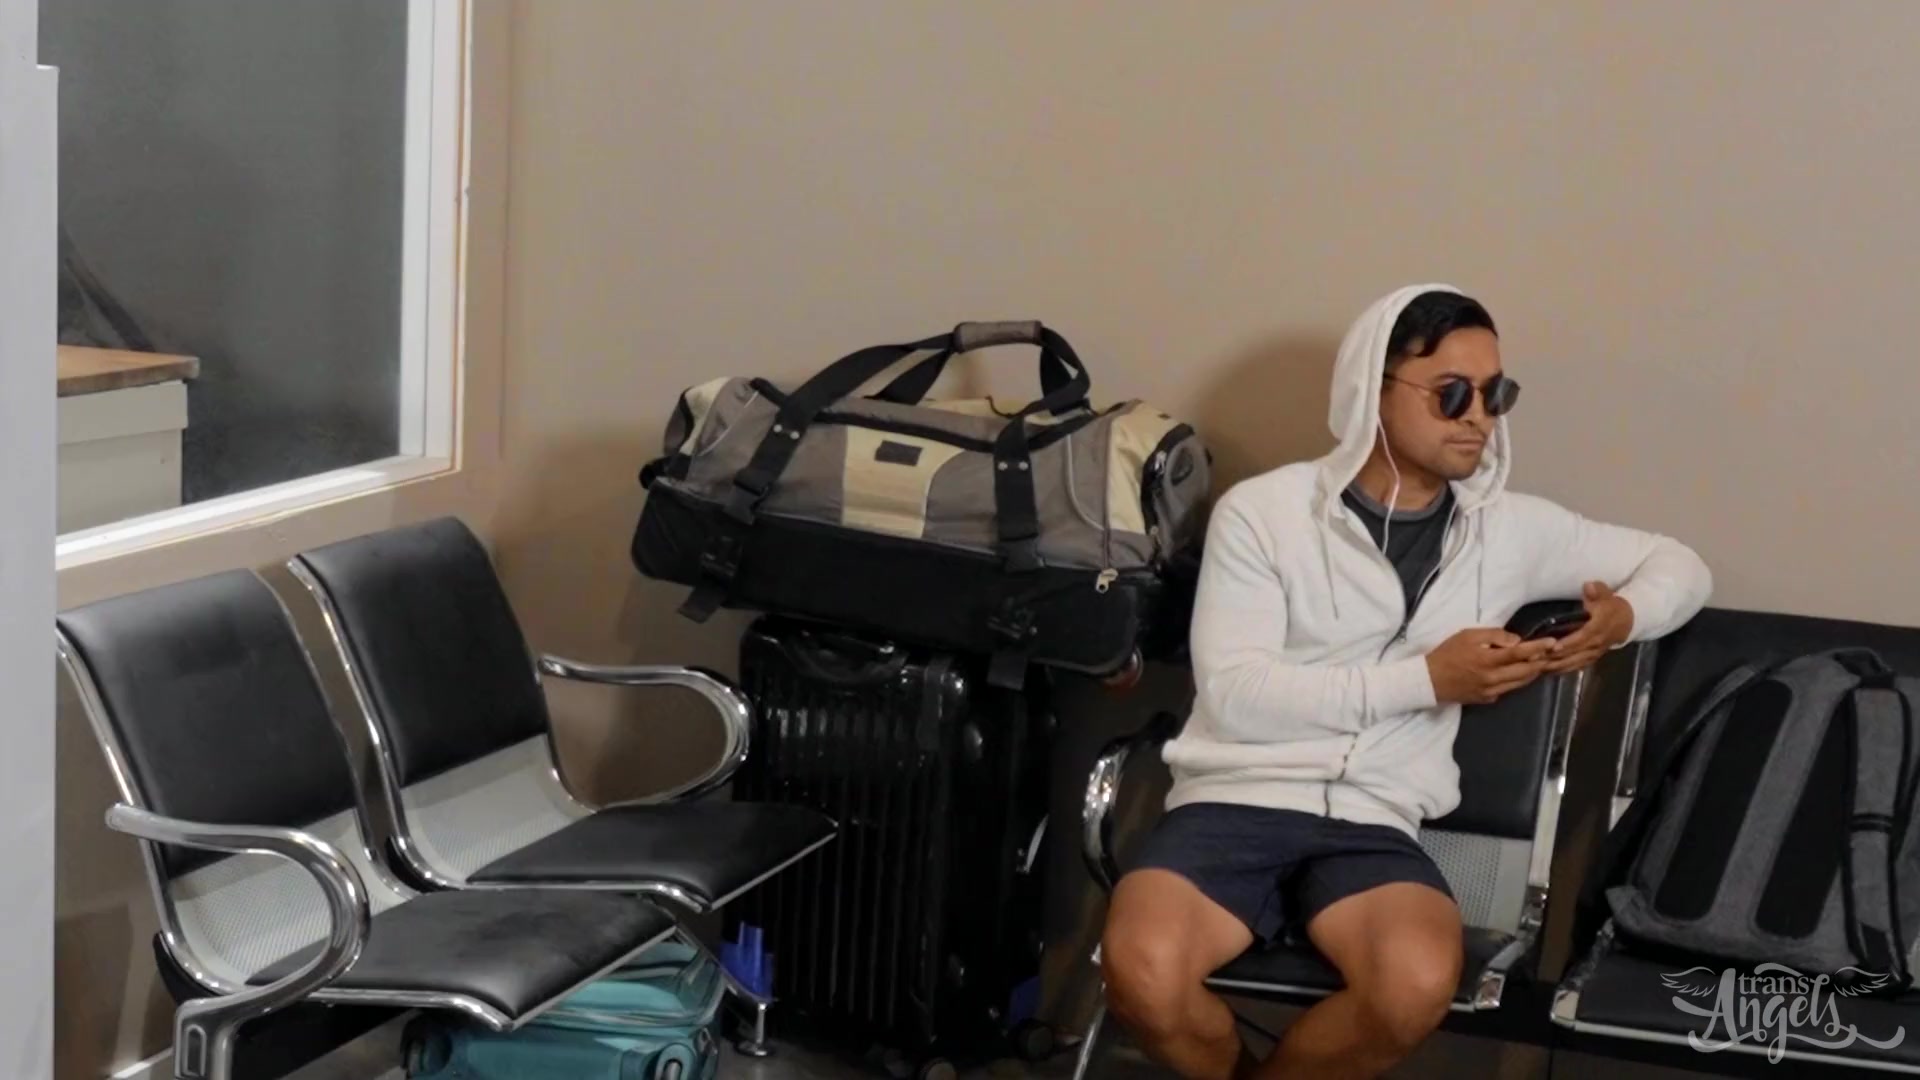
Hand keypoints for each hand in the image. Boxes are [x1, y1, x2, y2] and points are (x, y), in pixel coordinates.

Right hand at [1426, 627, 1557, 705]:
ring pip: (1520, 683)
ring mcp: (1491, 691)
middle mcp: (1493, 678)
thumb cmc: (1447, 653)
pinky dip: (1517, 681)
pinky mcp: (1487, 699)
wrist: (1429, 680)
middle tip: (1551, 654)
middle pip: (1525, 671)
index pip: (1519, 653)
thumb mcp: (1467, 635)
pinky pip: (1508, 689)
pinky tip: (1519, 674)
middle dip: (1540, 662)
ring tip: (1541, 663)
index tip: (1552, 642)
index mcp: (1488, 660)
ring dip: (1532, 673)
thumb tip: (1515, 641)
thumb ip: (1493, 636)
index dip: (1538, 647)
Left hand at [1541, 581, 1634, 674]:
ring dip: (1556, 666)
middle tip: (1534, 659)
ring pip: (1574, 662)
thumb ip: (1597, 591)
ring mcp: (1593, 653)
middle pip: (1575, 653)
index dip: (1569, 643)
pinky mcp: (1590, 659)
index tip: (1553, 647)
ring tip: (1536, 667)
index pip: (1583, 637)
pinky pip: (1575, 666)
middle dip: (1555, 657)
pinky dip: (1561, 669)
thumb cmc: (1609, 605)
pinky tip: (1546, 671)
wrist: (1625, 621)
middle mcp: (1596, 643)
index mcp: (1599, 627)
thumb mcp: (1605, 594)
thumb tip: (1588, 586)